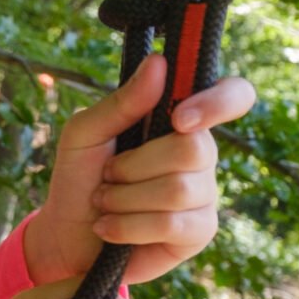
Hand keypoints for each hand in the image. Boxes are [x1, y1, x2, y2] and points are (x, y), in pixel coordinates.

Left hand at [21, 56, 256, 287]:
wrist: (66, 236)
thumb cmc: (79, 178)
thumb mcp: (85, 134)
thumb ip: (121, 102)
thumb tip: (159, 62)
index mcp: (180, 119)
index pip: (233, 95)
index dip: (219, 102)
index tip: (180, 118)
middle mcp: (201, 153)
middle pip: (194, 148)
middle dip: (135, 165)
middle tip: (108, 175)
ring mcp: (204, 193)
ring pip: (178, 189)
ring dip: (124, 199)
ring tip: (104, 202)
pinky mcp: (199, 231)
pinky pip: (172, 224)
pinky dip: (128, 226)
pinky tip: (109, 228)